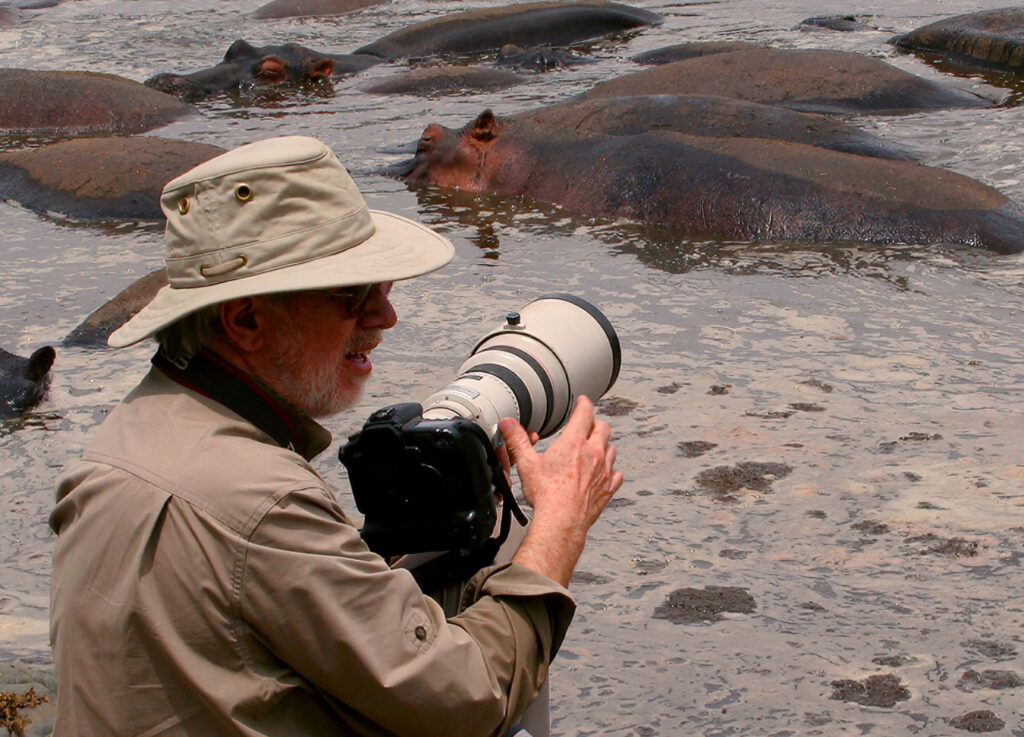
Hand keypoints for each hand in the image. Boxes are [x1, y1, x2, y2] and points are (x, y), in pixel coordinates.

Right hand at [501, 396, 622, 585]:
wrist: (562, 521)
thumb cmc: (547, 495)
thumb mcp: (527, 463)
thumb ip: (518, 440)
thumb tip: (508, 425)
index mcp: (574, 443)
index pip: (585, 413)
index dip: (584, 404)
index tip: (583, 401)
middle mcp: (593, 454)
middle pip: (603, 428)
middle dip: (595, 424)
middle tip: (588, 424)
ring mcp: (604, 471)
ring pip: (612, 449)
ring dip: (604, 445)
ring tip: (595, 448)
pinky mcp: (608, 488)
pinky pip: (616, 473)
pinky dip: (611, 470)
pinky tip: (604, 473)